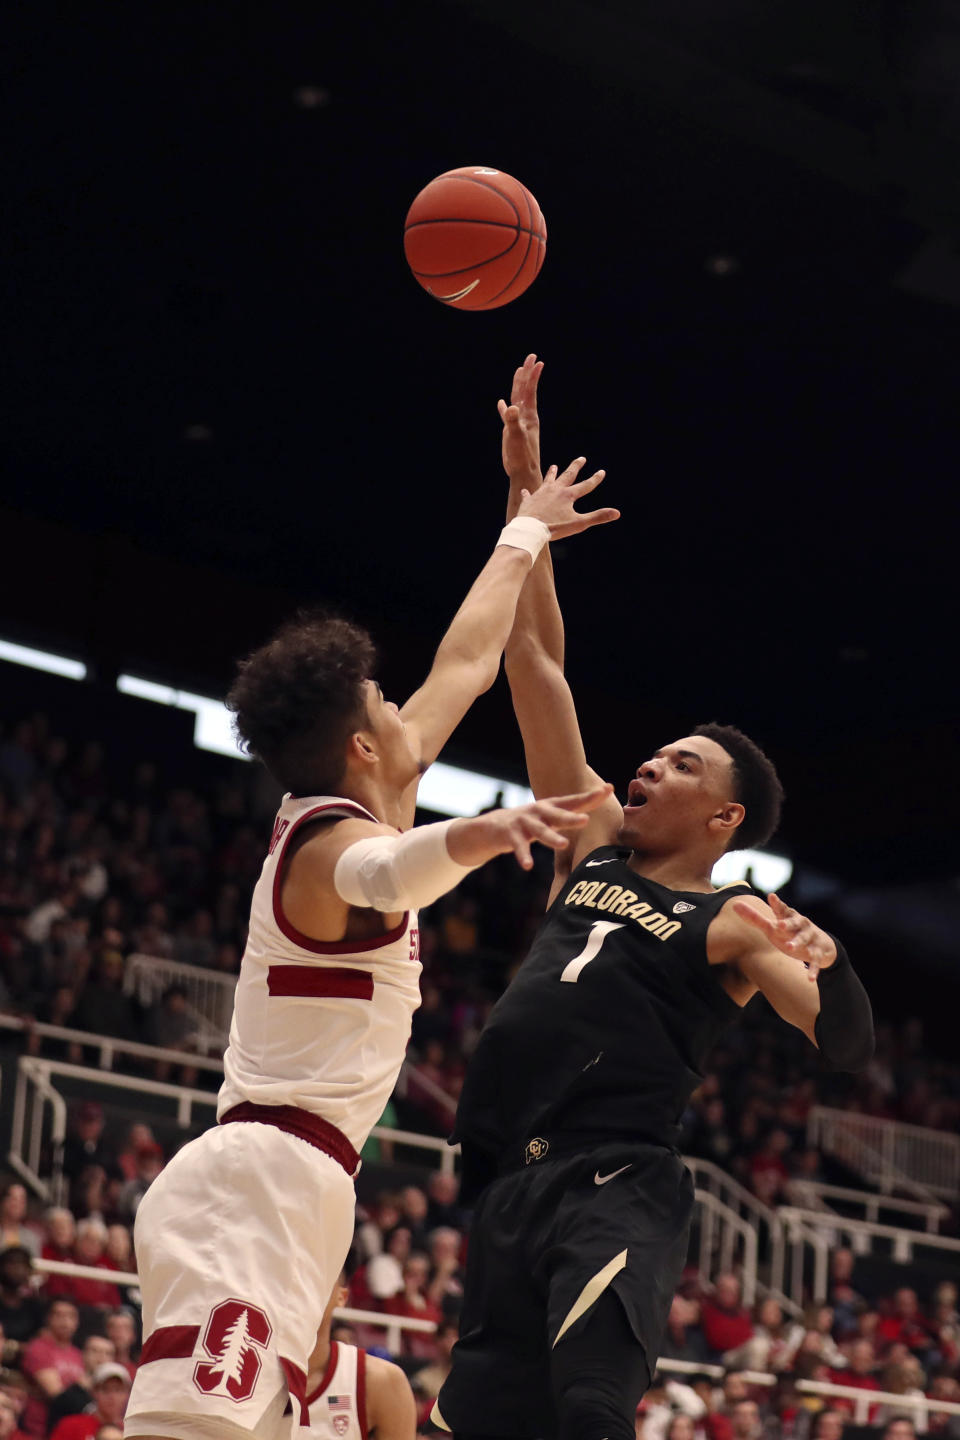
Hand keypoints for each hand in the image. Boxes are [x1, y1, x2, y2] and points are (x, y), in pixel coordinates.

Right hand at [449, 784, 614, 869]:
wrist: (493, 826)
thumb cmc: (530, 823)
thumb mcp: (549, 818)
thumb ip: (568, 816)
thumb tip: (596, 818)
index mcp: (552, 806)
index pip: (575, 801)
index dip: (591, 796)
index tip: (609, 789)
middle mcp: (540, 811)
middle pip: (558, 815)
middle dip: (571, 817)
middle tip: (586, 820)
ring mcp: (524, 821)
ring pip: (540, 831)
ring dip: (551, 838)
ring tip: (563, 844)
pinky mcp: (510, 833)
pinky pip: (518, 846)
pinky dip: (523, 855)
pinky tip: (528, 866)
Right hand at [498, 352, 543, 484]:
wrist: (523, 472)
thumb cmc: (521, 457)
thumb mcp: (516, 438)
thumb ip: (512, 422)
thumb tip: (510, 406)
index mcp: (528, 416)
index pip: (529, 391)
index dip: (532, 376)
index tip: (537, 361)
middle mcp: (525, 416)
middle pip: (525, 390)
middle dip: (528, 374)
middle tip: (532, 357)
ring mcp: (518, 423)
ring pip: (518, 399)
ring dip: (518, 385)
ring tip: (520, 371)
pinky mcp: (511, 432)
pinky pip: (507, 415)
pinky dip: (504, 408)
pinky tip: (502, 403)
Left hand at [517, 456, 618, 539]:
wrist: (531, 529)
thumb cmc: (555, 527)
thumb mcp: (579, 523)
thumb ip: (598, 517)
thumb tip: (617, 513)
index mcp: (568, 495)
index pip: (586, 485)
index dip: (595, 479)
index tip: (602, 471)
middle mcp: (555, 490)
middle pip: (567, 475)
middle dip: (576, 466)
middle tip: (581, 458)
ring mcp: (541, 494)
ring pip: (548, 480)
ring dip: (552, 473)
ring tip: (554, 466)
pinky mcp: (529, 501)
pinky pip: (529, 495)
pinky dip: (529, 493)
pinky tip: (526, 490)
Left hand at [732, 892, 837, 979]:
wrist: (821, 944)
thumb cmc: (789, 932)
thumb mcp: (773, 925)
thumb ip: (755, 917)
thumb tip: (734, 905)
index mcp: (789, 916)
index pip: (782, 909)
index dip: (777, 903)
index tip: (771, 896)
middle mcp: (800, 925)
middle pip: (793, 923)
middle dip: (786, 924)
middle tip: (779, 925)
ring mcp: (810, 938)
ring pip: (803, 939)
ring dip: (797, 943)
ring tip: (790, 947)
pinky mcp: (817, 952)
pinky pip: (815, 961)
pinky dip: (813, 969)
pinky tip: (810, 979)